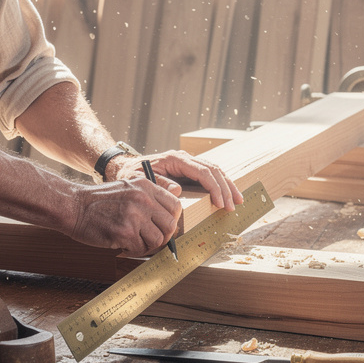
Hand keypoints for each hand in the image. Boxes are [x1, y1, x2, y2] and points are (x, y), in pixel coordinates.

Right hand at [68, 179, 180, 257]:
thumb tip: (173, 210)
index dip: (171, 220)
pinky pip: (141, 249)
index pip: (175, 205)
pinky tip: (123, 245)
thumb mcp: (127, 187)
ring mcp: (134, 216)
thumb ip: (149, 195)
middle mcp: (143, 199)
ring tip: (134, 243)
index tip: (162, 227)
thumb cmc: (99, 201)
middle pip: (170, 225)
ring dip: (147, 246)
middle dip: (162, 237)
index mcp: (146, 187)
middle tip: (149, 239)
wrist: (74, 206)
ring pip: (158, 240)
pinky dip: (133, 251)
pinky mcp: (124, 232)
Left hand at [108, 150, 243, 210]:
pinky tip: (227, 194)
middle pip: (213, 169)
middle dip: (226, 187)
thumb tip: (177, 191)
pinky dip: (220, 184)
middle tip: (233, 205)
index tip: (220, 203)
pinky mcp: (189, 169)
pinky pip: (209, 175)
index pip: (202, 171)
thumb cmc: (132, 175)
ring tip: (237, 200)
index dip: (214, 187)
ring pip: (214, 171)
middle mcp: (184, 158)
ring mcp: (188, 162)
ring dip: (227, 185)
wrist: (126, 168)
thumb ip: (159, 184)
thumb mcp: (140, 180)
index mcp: (175, 159)